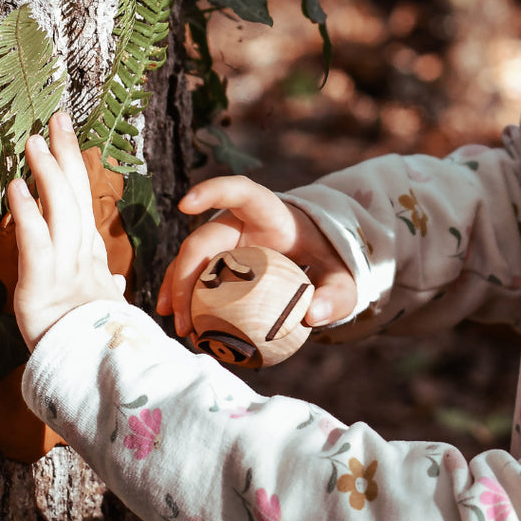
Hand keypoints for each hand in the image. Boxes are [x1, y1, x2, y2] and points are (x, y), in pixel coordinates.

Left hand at [7, 112, 126, 350]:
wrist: (97, 373)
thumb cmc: (95, 341)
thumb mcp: (103, 309)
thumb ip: (107, 288)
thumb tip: (118, 282)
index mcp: (93, 258)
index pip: (85, 202)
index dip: (76, 165)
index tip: (69, 133)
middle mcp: (82, 257)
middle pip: (76, 196)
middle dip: (67, 154)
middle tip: (57, 118)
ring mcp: (65, 270)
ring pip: (60, 212)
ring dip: (46, 174)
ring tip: (33, 142)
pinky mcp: (42, 287)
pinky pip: (36, 244)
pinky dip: (26, 214)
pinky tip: (16, 187)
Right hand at [156, 175, 356, 337]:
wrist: (318, 258)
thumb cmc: (327, 259)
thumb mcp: (341, 277)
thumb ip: (335, 294)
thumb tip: (313, 317)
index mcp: (269, 213)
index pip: (238, 191)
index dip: (211, 192)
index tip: (185, 205)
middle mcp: (238, 222)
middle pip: (203, 239)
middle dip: (185, 275)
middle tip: (184, 318)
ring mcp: (225, 241)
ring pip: (190, 260)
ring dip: (178, 292)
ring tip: (181, 328)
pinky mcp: (219, 261)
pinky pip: (195, 277)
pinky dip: (187, 300)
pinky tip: (186, 328)